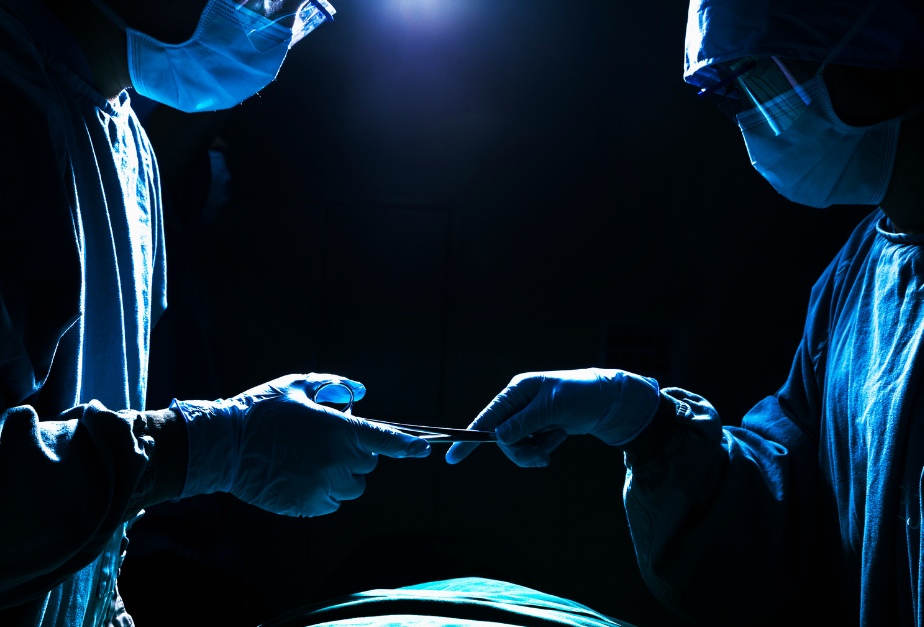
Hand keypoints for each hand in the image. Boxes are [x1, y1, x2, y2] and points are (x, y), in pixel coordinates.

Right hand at [173, 373, 430, 516]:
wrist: (223, 447)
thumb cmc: (260, 411)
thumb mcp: (297, 386)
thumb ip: (333, 386)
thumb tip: (360, 391)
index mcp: (337, 431)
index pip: (383, 440)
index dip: (406, 445)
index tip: (423, 450)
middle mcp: (335, 462)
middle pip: (368, 465)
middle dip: (356, 453)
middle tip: (327, 441)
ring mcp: (322, 487)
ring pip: (352, 487)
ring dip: (343, 475)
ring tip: (312, 460)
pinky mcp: (308, 506)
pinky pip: (333, 502)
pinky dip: (326, 492)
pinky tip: (301, 476)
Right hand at [445, 368, 658, 467]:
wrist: (608, 402)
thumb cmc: (581, 395)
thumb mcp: (552, 408)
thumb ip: (524, 423)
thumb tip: (499, 438)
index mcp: (516, 391)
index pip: (487, 417)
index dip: (469, 437)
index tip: (452, 457)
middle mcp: (518, 404)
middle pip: (502, 439)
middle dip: (522, 451)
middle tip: (543, 457)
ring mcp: (528, 418)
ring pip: (516, 446)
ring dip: (536, 450)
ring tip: (557, 439)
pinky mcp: (538, 428)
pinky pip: (531, 447)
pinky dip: (545, 447)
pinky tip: (560, 435)